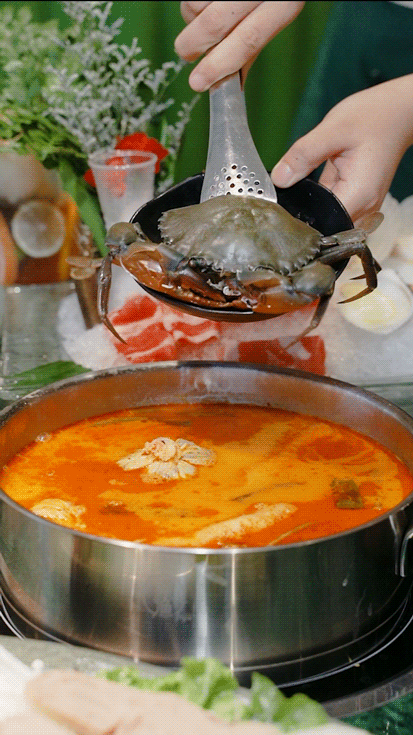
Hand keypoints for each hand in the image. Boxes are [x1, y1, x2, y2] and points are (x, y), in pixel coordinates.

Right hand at [175, 1, 303, 90]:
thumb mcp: (273, 16)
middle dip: (193, 46)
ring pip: (194, 5)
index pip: (248, 40)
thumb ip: (250, 46)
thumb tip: (228, 85)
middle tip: (187, 55)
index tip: (197, 84)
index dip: (219, 65)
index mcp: (284, 5)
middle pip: (214, 24)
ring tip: (202, 18)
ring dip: (191, 20)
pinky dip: (193, 5)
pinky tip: (206, 2)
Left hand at [271, 75, 412, 224]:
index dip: (298, 222)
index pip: (322, 227)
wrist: (397, 111)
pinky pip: (330, 207)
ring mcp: (361, 205)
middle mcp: (363, 207)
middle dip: (301, 216)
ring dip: (309, 207)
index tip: (279, 211)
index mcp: (359, 196)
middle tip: (280, 199)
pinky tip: (309, 183)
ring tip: (294, 187)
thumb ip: (303, 156)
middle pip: (324, 228)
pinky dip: (317, 199)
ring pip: (326, 219)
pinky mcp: (356, 198)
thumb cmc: (374, 116)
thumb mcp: (333, 130)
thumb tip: (279, 179)